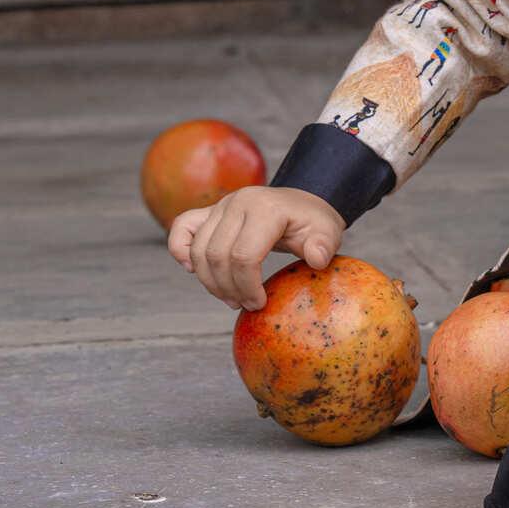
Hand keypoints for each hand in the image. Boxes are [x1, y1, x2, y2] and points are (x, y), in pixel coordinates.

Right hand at [168, 185, 346, 310]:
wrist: (301, 202)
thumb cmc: (312, 222)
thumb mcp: (327, 232)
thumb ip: (324, 246)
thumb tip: (317, 259)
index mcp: (265, 209)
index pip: (243, 256)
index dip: (247, 286)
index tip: (259, 303)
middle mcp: (237, 203)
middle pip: (217, 256)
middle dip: (229, 288)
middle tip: (246, 305)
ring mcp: (221, 206)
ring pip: (198, 249)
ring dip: (209, 281)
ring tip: (231, 297)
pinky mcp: (210, 211)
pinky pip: (182, 227)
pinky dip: (180, 250)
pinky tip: (193, 270)